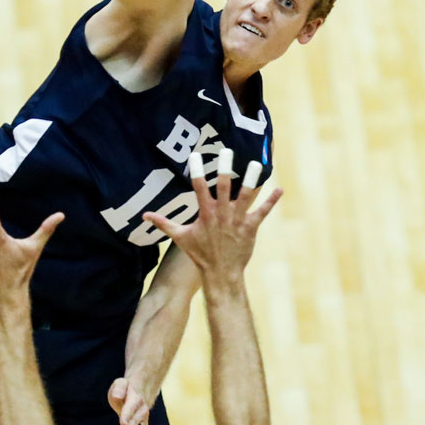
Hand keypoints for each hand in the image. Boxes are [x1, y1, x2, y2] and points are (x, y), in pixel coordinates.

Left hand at [108, 377, 150, 424]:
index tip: (123, 423)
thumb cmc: (126, 389)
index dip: (127, 416)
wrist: (139, 392)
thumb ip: (119, 388)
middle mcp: (142, 409)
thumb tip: (116, 396)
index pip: (131, 408)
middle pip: (136, 420)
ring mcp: (144, 419)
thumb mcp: (120, 384)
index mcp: (135, 398)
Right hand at [143, 157, 280, 282]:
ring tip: (256, 164)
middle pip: (223, 187)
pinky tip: (280, 189)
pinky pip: (262, 212)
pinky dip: (271, 201)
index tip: (195, 155)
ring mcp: (237, 220)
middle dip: (224, 169)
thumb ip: (163, 223)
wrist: (220, 273)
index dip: (196, 171)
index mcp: (205, 214)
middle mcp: (221, 214)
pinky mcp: (250, 228)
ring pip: (245, 196)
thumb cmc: (200, 254)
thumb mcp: (180, 237)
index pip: (198, 188)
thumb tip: (144, 215)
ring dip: (251, 180)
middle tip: (226, 152)